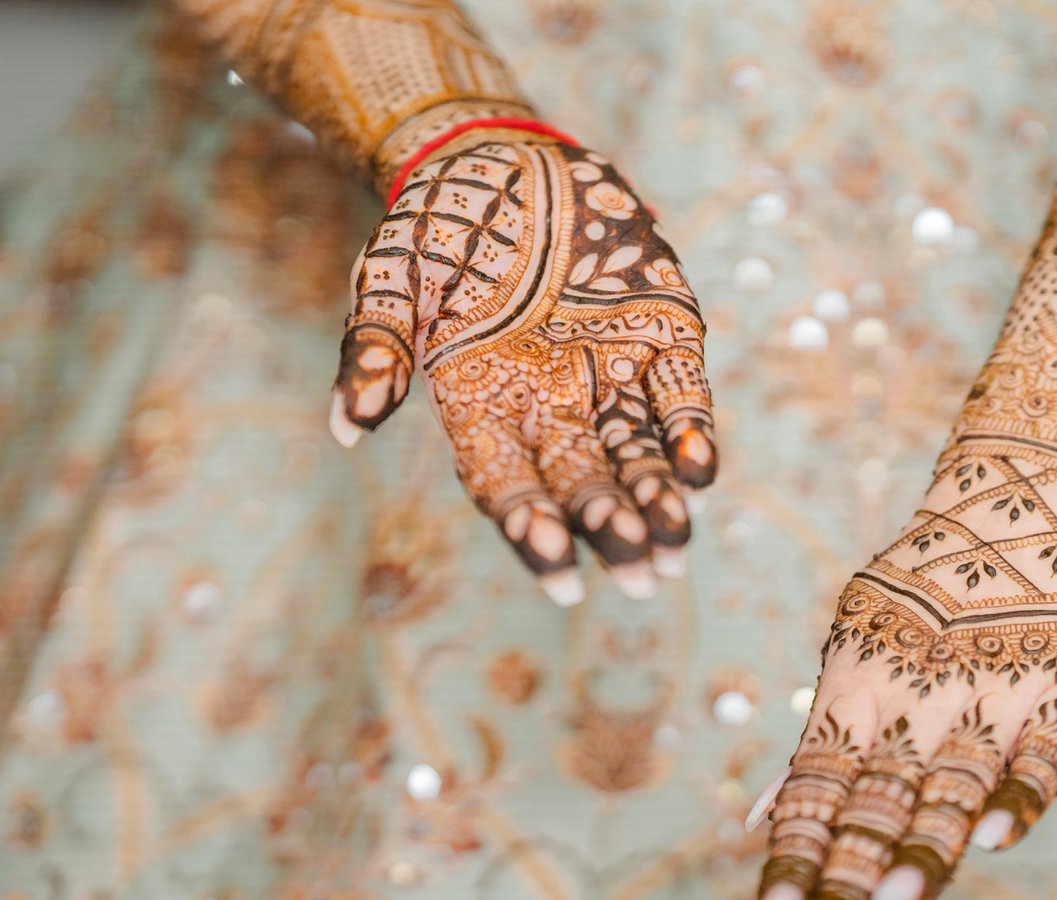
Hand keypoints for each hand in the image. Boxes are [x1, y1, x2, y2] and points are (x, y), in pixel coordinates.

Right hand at [331, 135, 715, 603]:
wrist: (511, 159)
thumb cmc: (440, 224)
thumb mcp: (391, 277)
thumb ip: (374, 347)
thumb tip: (348, 425)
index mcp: (484, 404)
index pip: (509, 482)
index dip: (533, 528)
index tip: (560, 574)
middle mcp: (551, 404)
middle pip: (583, 480)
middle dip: (608, 526)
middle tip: (638, 574)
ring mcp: (611, 374)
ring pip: (639, 453)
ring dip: (658, 500)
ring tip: (674, 545)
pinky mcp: (664, 337)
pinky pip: (682, 397)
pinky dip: (692, 435)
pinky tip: (700, 474)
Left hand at [751, 425, 1056, 899]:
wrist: (1026, 499)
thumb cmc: (926, 591)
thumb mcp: (858, 647)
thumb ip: (822, 740)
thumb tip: (761, 820)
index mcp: (863, 686)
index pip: (819, 787)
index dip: (797, 858)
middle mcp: (924, 695)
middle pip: (880, 802)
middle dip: (845, 878)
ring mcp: (1001, 692)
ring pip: (957, 783)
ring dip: (925, 842)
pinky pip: (1046, 752)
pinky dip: (1020, 789)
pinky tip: (992, 837)